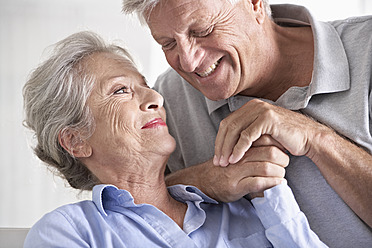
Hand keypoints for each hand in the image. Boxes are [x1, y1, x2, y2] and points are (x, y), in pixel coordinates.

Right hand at [192, 139, 287, 201]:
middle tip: (285, 163)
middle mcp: (239, 156)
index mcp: (240, 145)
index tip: (284, 150)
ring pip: (265, 167)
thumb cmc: (223, 168)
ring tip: (282, 175)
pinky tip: (279, 184)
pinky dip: (272, 184)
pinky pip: (258, 183)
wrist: (203, 181)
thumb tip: (274, 147)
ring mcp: (237, 171)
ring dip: (279, 172)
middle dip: (282, 159)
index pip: (265, 139)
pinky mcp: (236, 185)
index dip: (278, 144)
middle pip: (269, 152)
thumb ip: (251, 148)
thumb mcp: (236, 153)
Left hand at [213, 99, 327, 166]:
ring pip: (235, 130)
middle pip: (228, 126)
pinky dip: (239, 149)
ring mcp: (261, 110)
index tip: (217, 156)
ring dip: (227, 148)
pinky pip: (247, 135)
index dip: (219, 140)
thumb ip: (245, 133)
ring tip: (224, 163)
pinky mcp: (267, 119)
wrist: (308, 138)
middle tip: (217, 162)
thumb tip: (226, 145)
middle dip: (220, 145)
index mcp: (250, 107)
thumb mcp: (261, 134)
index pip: (227, 123)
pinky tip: (235, 159)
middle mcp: (254, 106)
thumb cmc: (285, 138)